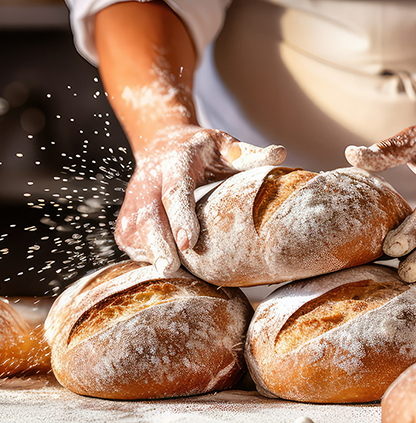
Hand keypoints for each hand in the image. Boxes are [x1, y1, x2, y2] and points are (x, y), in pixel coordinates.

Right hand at [116, 125, 285, 275]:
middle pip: (147, 217)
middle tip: (170, 271)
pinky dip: (143, 257)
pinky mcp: (128, 216)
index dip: (180, 216)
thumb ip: (248, 153)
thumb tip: (280, 154)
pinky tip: (163, 271)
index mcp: (176, 163)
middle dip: (157, 245)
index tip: (189, 243)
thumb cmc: (201, 149)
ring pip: (134, 232)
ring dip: (150, 256)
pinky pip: (130, 240)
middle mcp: (149, 182)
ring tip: (171, 279)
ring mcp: (134, 200)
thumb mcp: (224, 144)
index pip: (175, 191)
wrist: (163, 143)